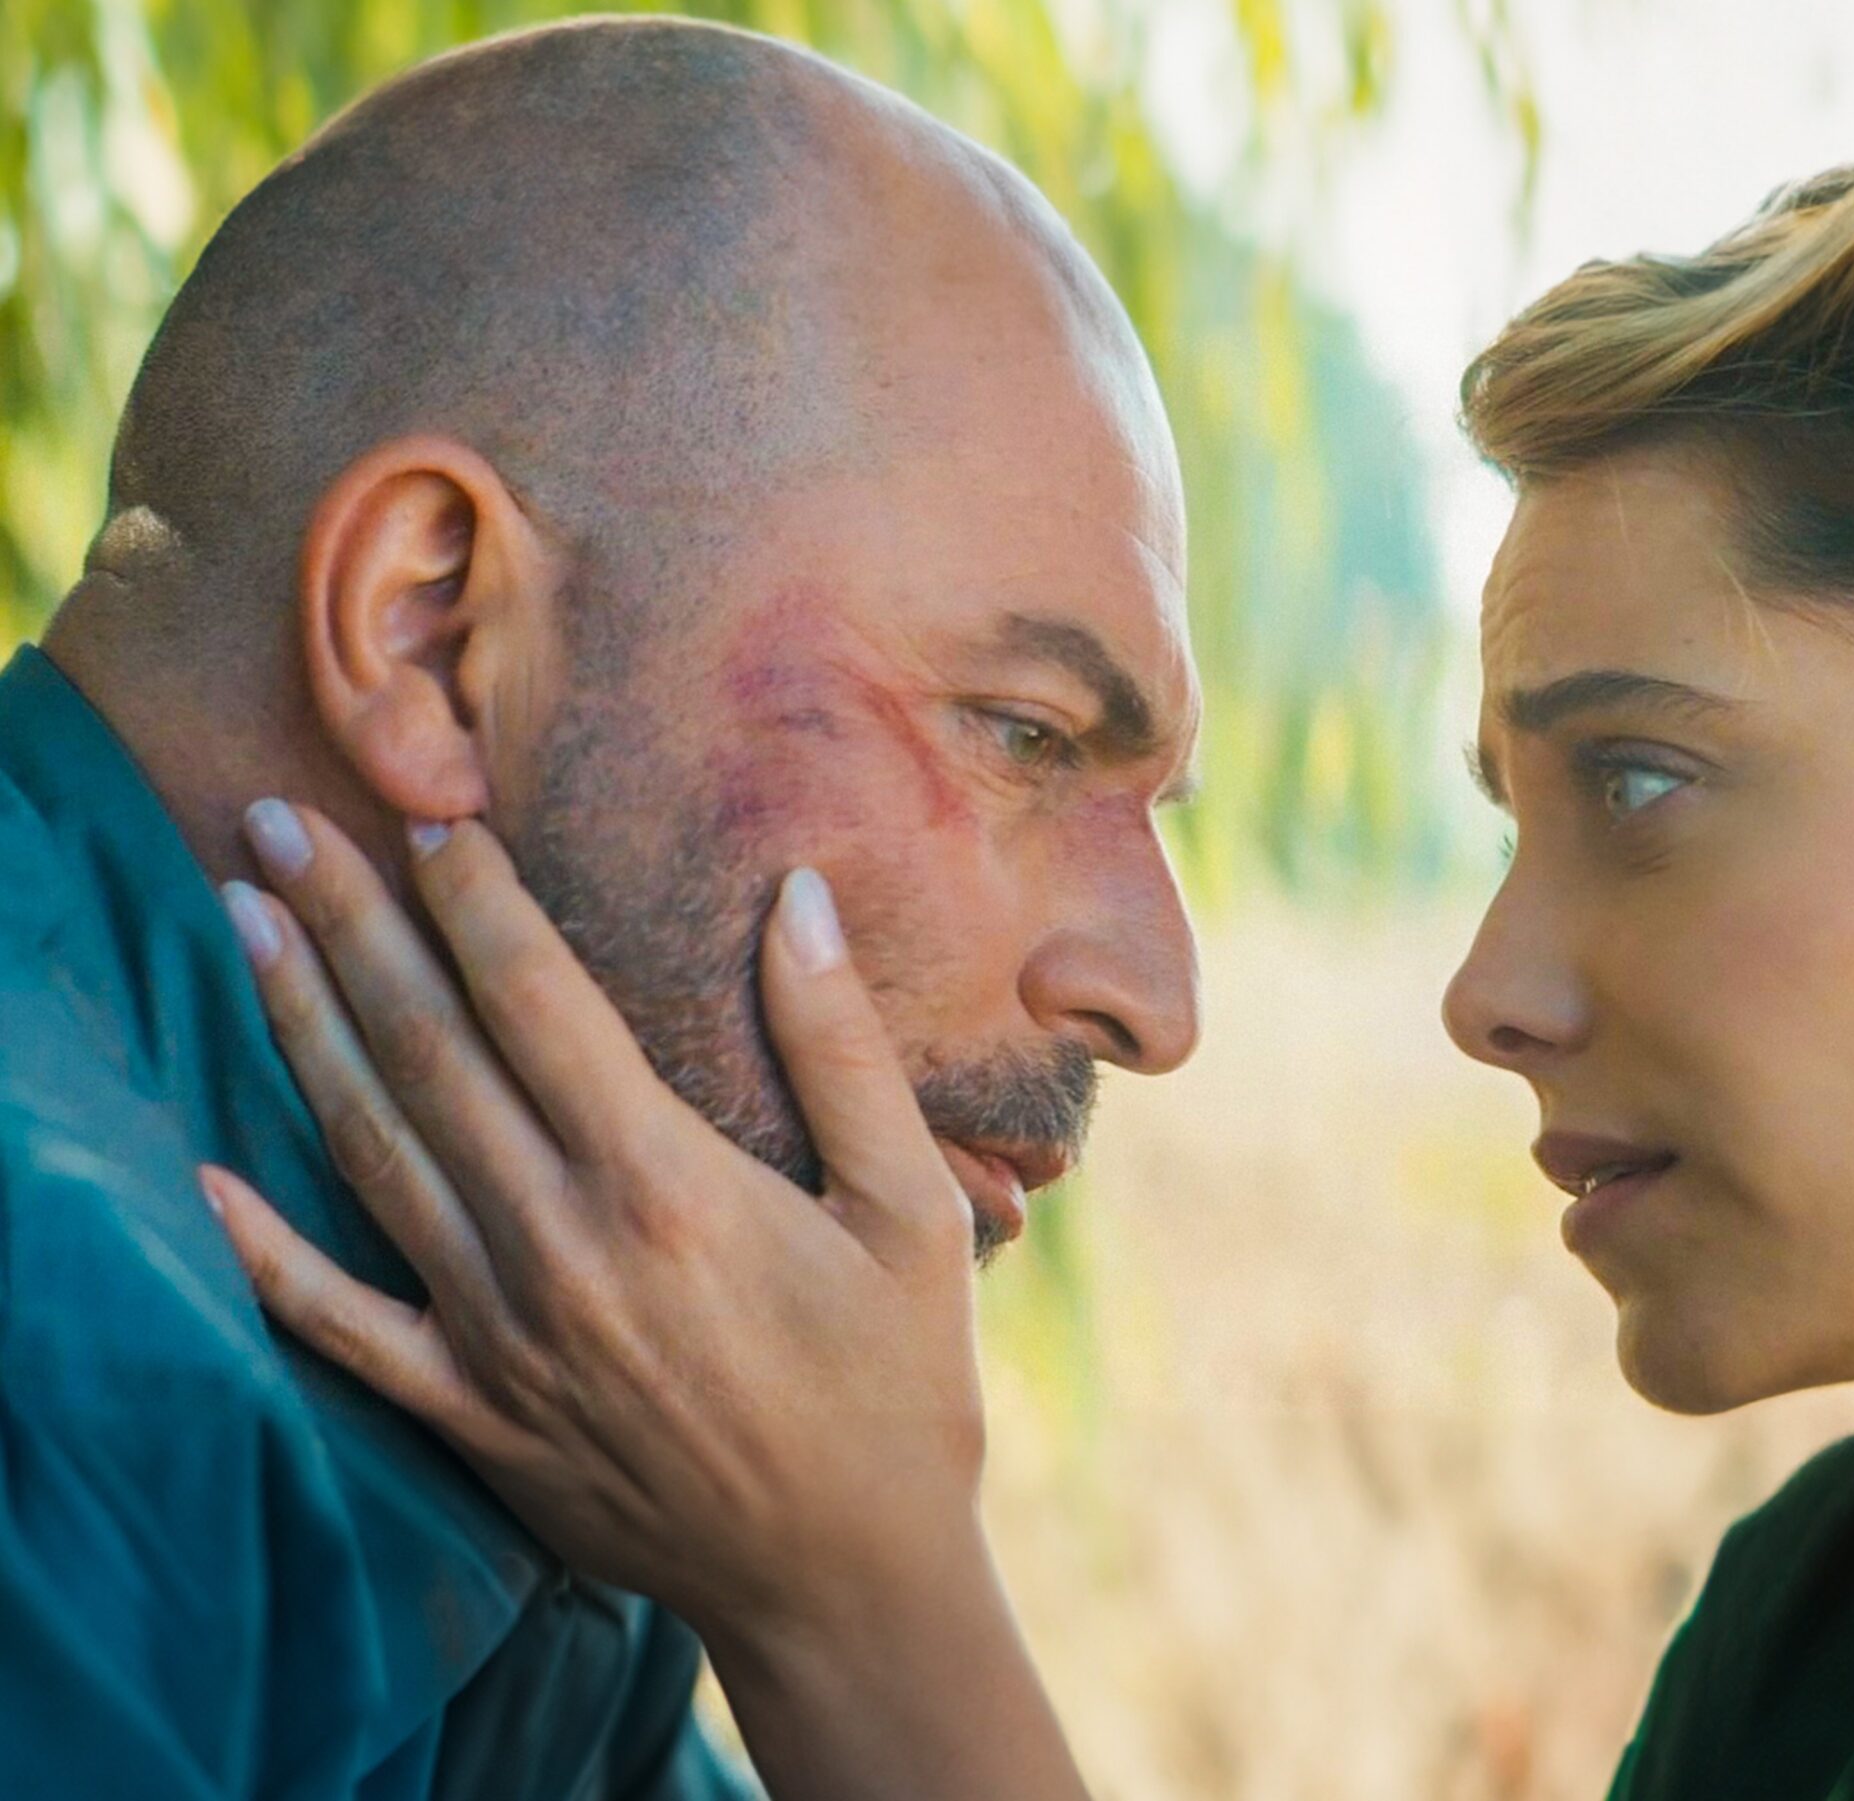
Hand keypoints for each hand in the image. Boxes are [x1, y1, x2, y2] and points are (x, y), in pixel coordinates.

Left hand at [201, 806, 983, 1648]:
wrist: (846, 1580)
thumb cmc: (899, 1388)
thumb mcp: (912, 1211)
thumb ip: (842, 1051)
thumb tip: (799, 899)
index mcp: (667, 1185)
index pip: (538, 1000)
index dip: (475, 896)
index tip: (431, 810)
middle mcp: (560, 1247)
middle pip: (430, 1051)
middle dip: (354, 922)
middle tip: (283, 819)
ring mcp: (500, 1336)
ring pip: (372, 1153)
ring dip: (299, 1030)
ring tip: (246, 926)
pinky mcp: (472, 1415)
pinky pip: (339, 1327)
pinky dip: (264, 1253)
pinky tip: (203, 1179)